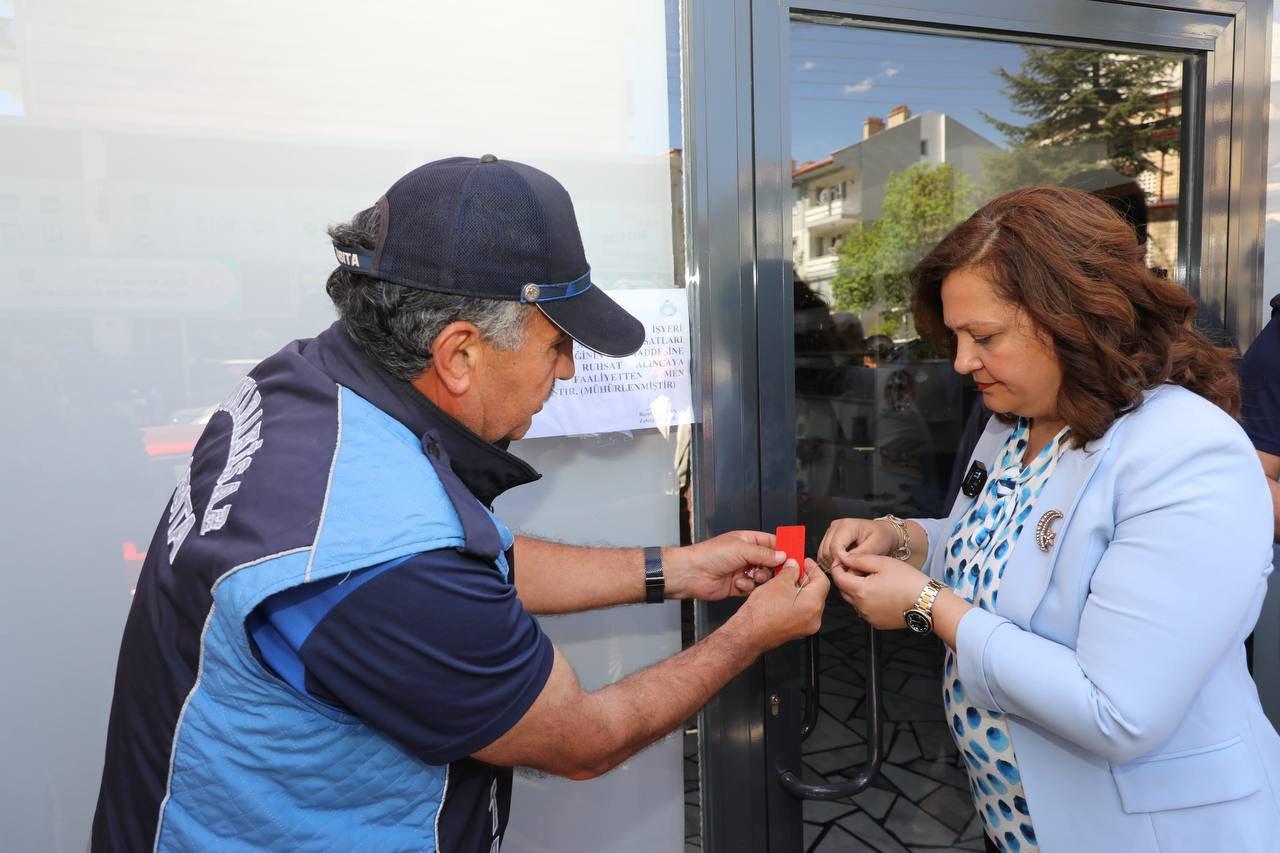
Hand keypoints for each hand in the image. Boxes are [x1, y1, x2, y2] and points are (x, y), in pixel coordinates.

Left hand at [665, 531, 785, 600]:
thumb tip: (783, 555)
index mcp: (748, 541)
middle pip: (770, 562)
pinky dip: (748, 587)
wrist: (692, 573)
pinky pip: (752, 588)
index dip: (784, 549)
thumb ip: (764, 553)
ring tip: (752, 577)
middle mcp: (746, 555)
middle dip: (772, 568)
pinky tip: (738, 584)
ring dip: (759, 578)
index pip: (772, 542)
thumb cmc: (711, 555)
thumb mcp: (741, 549)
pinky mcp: (739, 586)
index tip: (794, 556)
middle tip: (774, 571)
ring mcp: (743, 571)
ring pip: (763, 577)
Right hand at [732, 560, 828, 653]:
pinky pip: (802, 612)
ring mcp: (807, 626)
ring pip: (809, 602)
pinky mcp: (798, 631)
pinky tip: (784, 595)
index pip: (822, 581)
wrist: (749, 632)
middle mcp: (814, 618)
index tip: (805, 562)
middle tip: (794, 569)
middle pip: (817, 592)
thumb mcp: (778, 583)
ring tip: (786, 582)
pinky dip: (796, 601)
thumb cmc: (762, 611)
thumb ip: (790, 571)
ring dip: (800, 590)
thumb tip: (794, 566)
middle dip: (806, 579)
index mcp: (813, 604)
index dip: (813, 568)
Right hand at [817, 517, 896, 571]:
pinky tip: (842, 563)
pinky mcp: (829, 536)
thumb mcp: (876, 547)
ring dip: (832, 563)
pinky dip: (830, 561)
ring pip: (822, 553)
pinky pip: (823, 553)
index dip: (840, 562)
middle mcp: (836, 525)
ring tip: (847, 566)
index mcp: (847, 526)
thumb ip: (860, 556)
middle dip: (836, 563)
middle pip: (826, 550)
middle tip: (850, 570)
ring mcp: (831, 530)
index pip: (835, 547)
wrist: (883, 532)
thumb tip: (845, 565)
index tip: (849, 570)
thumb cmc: (882, 538)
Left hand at [829, 553, 928, 629]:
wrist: (928, 603)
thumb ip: (859, 559)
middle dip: (847, 578)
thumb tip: (842, 557)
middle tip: (860, 568)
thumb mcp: (883, 563)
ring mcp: (869, 617)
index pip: (838, 578)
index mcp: (861, 591)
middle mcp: (861, 607)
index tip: (843, 560)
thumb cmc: (909, 581)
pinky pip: (865, 610)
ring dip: (856, 590)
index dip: (838, 567)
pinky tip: (880, 593)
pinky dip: (866, 601)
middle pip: (844, 590)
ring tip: (873, 580)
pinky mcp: (877, 623)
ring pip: (854, 601)